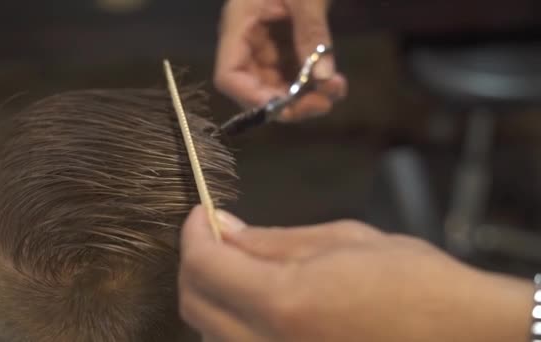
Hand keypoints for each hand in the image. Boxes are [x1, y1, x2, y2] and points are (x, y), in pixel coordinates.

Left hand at [179, 206, 532, 341]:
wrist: (463, 335)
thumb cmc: (414, 281)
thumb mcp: (342, 241)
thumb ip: (273, 241)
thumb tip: (226, 230)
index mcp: (284, 303)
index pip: (204, 266)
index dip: (194, 234)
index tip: (202, 215)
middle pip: (195, 306)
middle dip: (197, 264)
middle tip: (216, 237)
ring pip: (211, 335)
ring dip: (213, 296)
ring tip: (239, 267)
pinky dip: (234, 324)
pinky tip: (258, 302)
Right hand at [214, 0, 346, 120]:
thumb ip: (313, 34)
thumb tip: (324, 79)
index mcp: (239, 25)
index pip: (229, 76)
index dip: (252, 99)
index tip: (286, 106)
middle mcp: (248, 40)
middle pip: (255, 87)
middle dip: (288, 102)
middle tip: (323, 104)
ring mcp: (265, 43)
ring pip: (277, 85)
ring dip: (305, 96)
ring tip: (336, 90)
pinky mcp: (284, 43)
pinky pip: (294, 72)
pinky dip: (313, 83)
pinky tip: (335, 82)